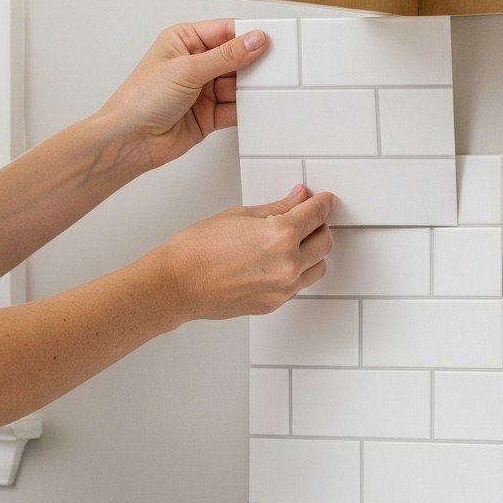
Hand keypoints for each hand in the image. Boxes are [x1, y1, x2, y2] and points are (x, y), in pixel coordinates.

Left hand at [95, 19, 267, 171]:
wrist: (130, 140)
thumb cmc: (140, 99)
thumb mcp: (187, 69)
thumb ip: (225, 56)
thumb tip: (253, 41)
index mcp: (184, 41)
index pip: (225, 31)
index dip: (248, 35)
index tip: (270, 40)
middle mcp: (194, 63)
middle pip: (235, 58)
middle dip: (253, 63)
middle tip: (275, 65)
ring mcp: (202, 90)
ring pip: (237, 84)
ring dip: (250, 88)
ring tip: (266, 88)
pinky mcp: (209, 114)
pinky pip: (235, 108)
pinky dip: (246, 109)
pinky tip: (255, 107)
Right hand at [158, 184, 335, 321]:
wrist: (177, 284)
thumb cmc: (197, 250)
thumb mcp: (240, 215)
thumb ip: (276, 208)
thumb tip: (297, 199)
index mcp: (281, 236)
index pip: (317, 214)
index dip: (322, 203)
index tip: (323, 200)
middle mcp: (288, 264)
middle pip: (325, 241)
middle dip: (318, 226)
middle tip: (305, 218)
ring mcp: (283, 288)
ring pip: (318, 266)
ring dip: (312, 252)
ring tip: (293, 242)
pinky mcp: (275, 303)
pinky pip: (299, 285)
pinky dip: (297, 271)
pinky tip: (278, 261)